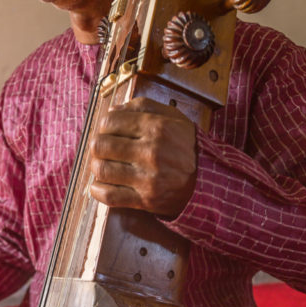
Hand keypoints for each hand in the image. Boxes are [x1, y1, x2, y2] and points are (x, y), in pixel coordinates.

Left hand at [89, 98, 196, 216]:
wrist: (208, 180)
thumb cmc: (187, 146)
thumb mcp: (173, 117)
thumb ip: (143, 107)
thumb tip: (113, 110)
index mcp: (156, 127)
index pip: (110, 122)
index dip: (103, 126)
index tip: (108, 132)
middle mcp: (151, 151)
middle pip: (101, 145)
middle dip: (97, 147)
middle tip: (103, 150)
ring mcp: (147, 177)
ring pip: (101, 170)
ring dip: (97, 167)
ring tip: (103, 166)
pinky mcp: (145, 199)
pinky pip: (109, 195)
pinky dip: (97, 189)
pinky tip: (100, 184)